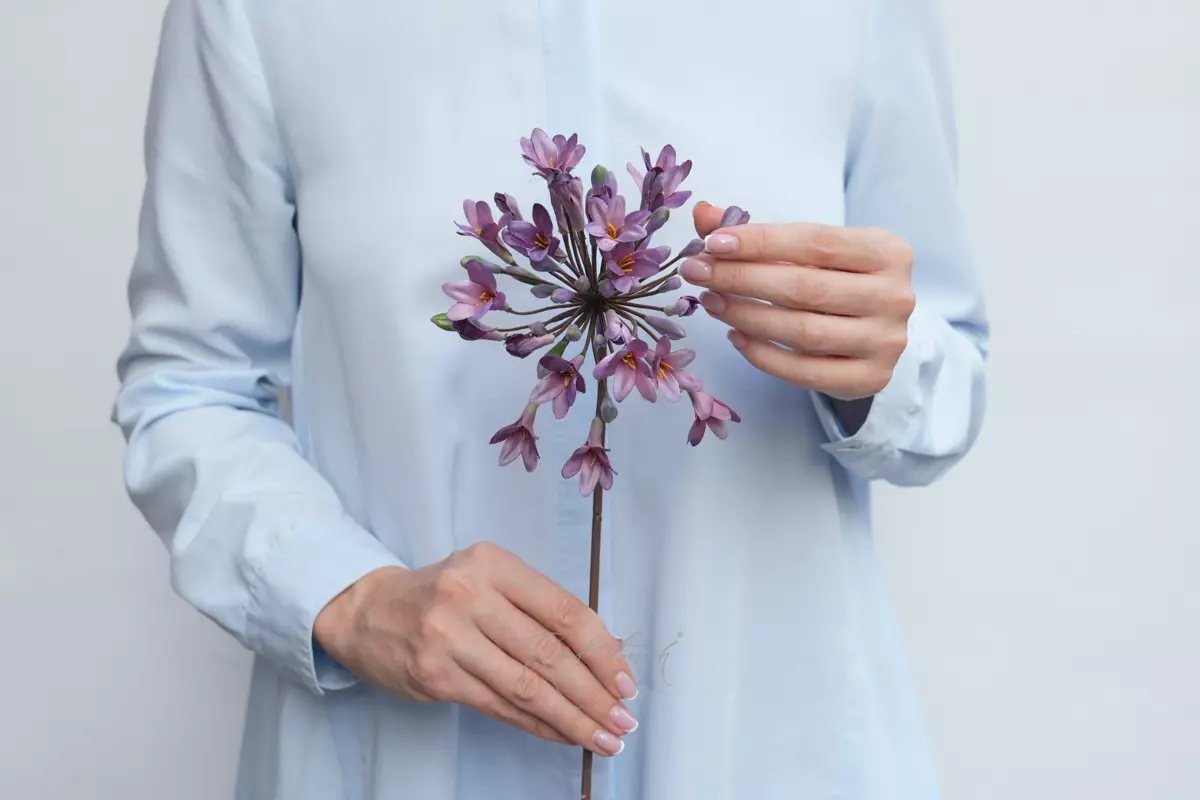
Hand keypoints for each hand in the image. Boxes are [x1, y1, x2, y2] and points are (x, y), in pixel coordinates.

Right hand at [314, 542, 637, 755]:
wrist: (367, 610)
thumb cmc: (441, 594)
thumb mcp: (488, 579)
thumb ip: (537, 607)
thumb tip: (604, 652)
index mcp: (493, 564)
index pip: (563, 610)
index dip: (602, 651)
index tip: (626, 681)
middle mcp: (470, 596)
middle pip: (549, 654)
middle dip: (594, 694)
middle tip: (623, 720)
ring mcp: (449, 637)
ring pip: (527, 687)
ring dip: (572, 719)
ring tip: (602, 737)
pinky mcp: (435, 675)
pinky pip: (499, 706)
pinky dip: (537, 724)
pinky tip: (562, 734)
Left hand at [683, 203, 915, 400]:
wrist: (876, 327)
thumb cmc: (838, 277)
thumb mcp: (810, 248)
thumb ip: (761, 232)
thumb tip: (703, 214)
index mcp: (886, 251)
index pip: (815, 242)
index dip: (760, 243)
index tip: (712, 243)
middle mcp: (894, 296)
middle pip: (805, 288)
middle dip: (742, 279)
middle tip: (698, 272)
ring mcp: (886, 341)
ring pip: (803, 332)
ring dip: (747, 317)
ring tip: (711, 302)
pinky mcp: (871, 377)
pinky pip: (805, 372)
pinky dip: (763, 356)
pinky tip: (735, 337)